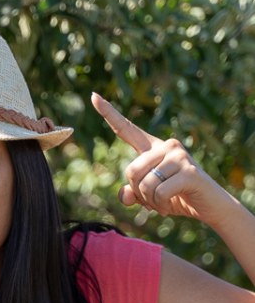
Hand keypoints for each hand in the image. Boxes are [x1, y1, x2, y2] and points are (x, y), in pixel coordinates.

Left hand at [91, 93, 232, 227]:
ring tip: (167, 199)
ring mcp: (178, 156)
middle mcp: (166, 145)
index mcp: (153, 148)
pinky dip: (162, 204)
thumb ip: (132, 194)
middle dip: (139, 192)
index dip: (109, 114)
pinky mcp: (188, 171)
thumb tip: (125, 195)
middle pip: (130, 171)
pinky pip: (159, 192)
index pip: (126, 129)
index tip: (93, 96)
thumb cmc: (176, 197)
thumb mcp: (148, 197)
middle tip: (156, 197)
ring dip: (152, 201)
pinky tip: (174, 201)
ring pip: (144, 185)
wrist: (209, 206)